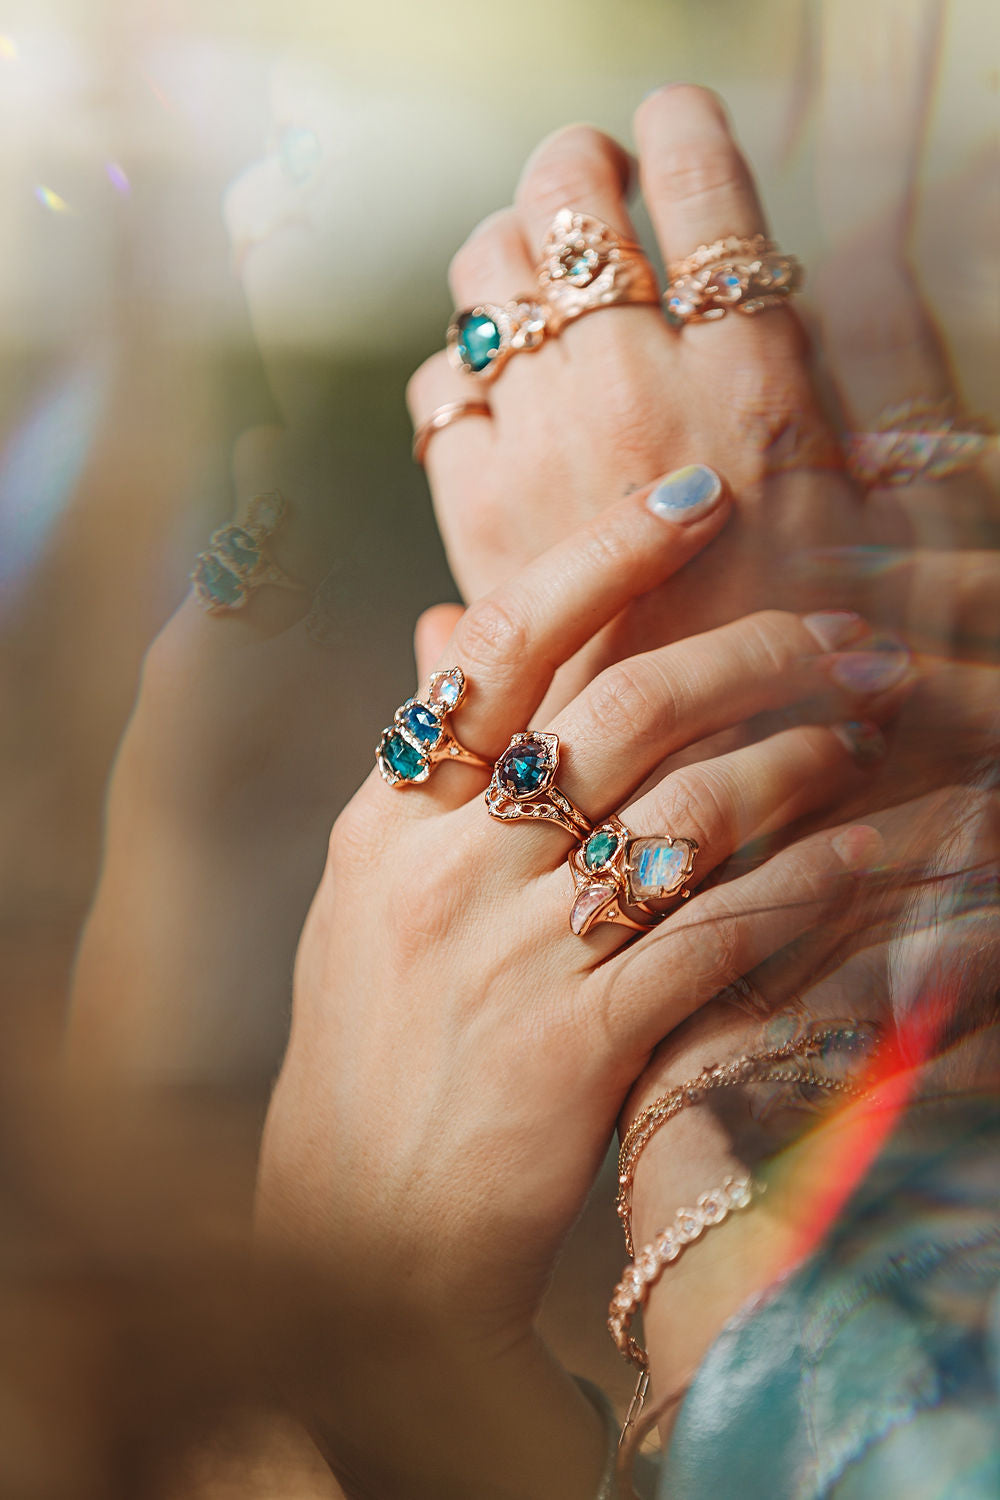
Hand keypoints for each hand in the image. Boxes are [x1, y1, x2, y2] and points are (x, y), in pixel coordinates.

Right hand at [255, 477, 897, 1495]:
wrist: (356, 1224)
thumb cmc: (366, 1043)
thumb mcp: (361, 886)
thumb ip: (418, 760)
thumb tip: (448, 626)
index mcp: (394, 813)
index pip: (508, 643)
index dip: (608, 557)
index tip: (697, 501)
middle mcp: (452, 867)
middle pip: (628, 708)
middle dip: (757, 652)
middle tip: (843, 637)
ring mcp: (515, 956)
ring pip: (694, 811)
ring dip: (801, 760)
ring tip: (863, 734)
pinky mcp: (578, 1047)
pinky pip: (721, 935)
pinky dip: (807, 884)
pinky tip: (867, 852)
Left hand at [408, 78, 995, 702]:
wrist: (714, 768)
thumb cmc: (810, 643)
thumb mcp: (857, 505)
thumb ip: (810, 387)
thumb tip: (765, 300)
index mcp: (755, 382)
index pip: (708, 193)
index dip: (684, 133)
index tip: (674, 123)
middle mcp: (639, 393)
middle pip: (564, 204)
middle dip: (574, 176)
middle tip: (593, 190)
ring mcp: (546, 447)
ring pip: (482, 275)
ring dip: (506, 252)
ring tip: (537, 273)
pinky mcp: (481, 511)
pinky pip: (439, 388)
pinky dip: (460, 368)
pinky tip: (493, 383)